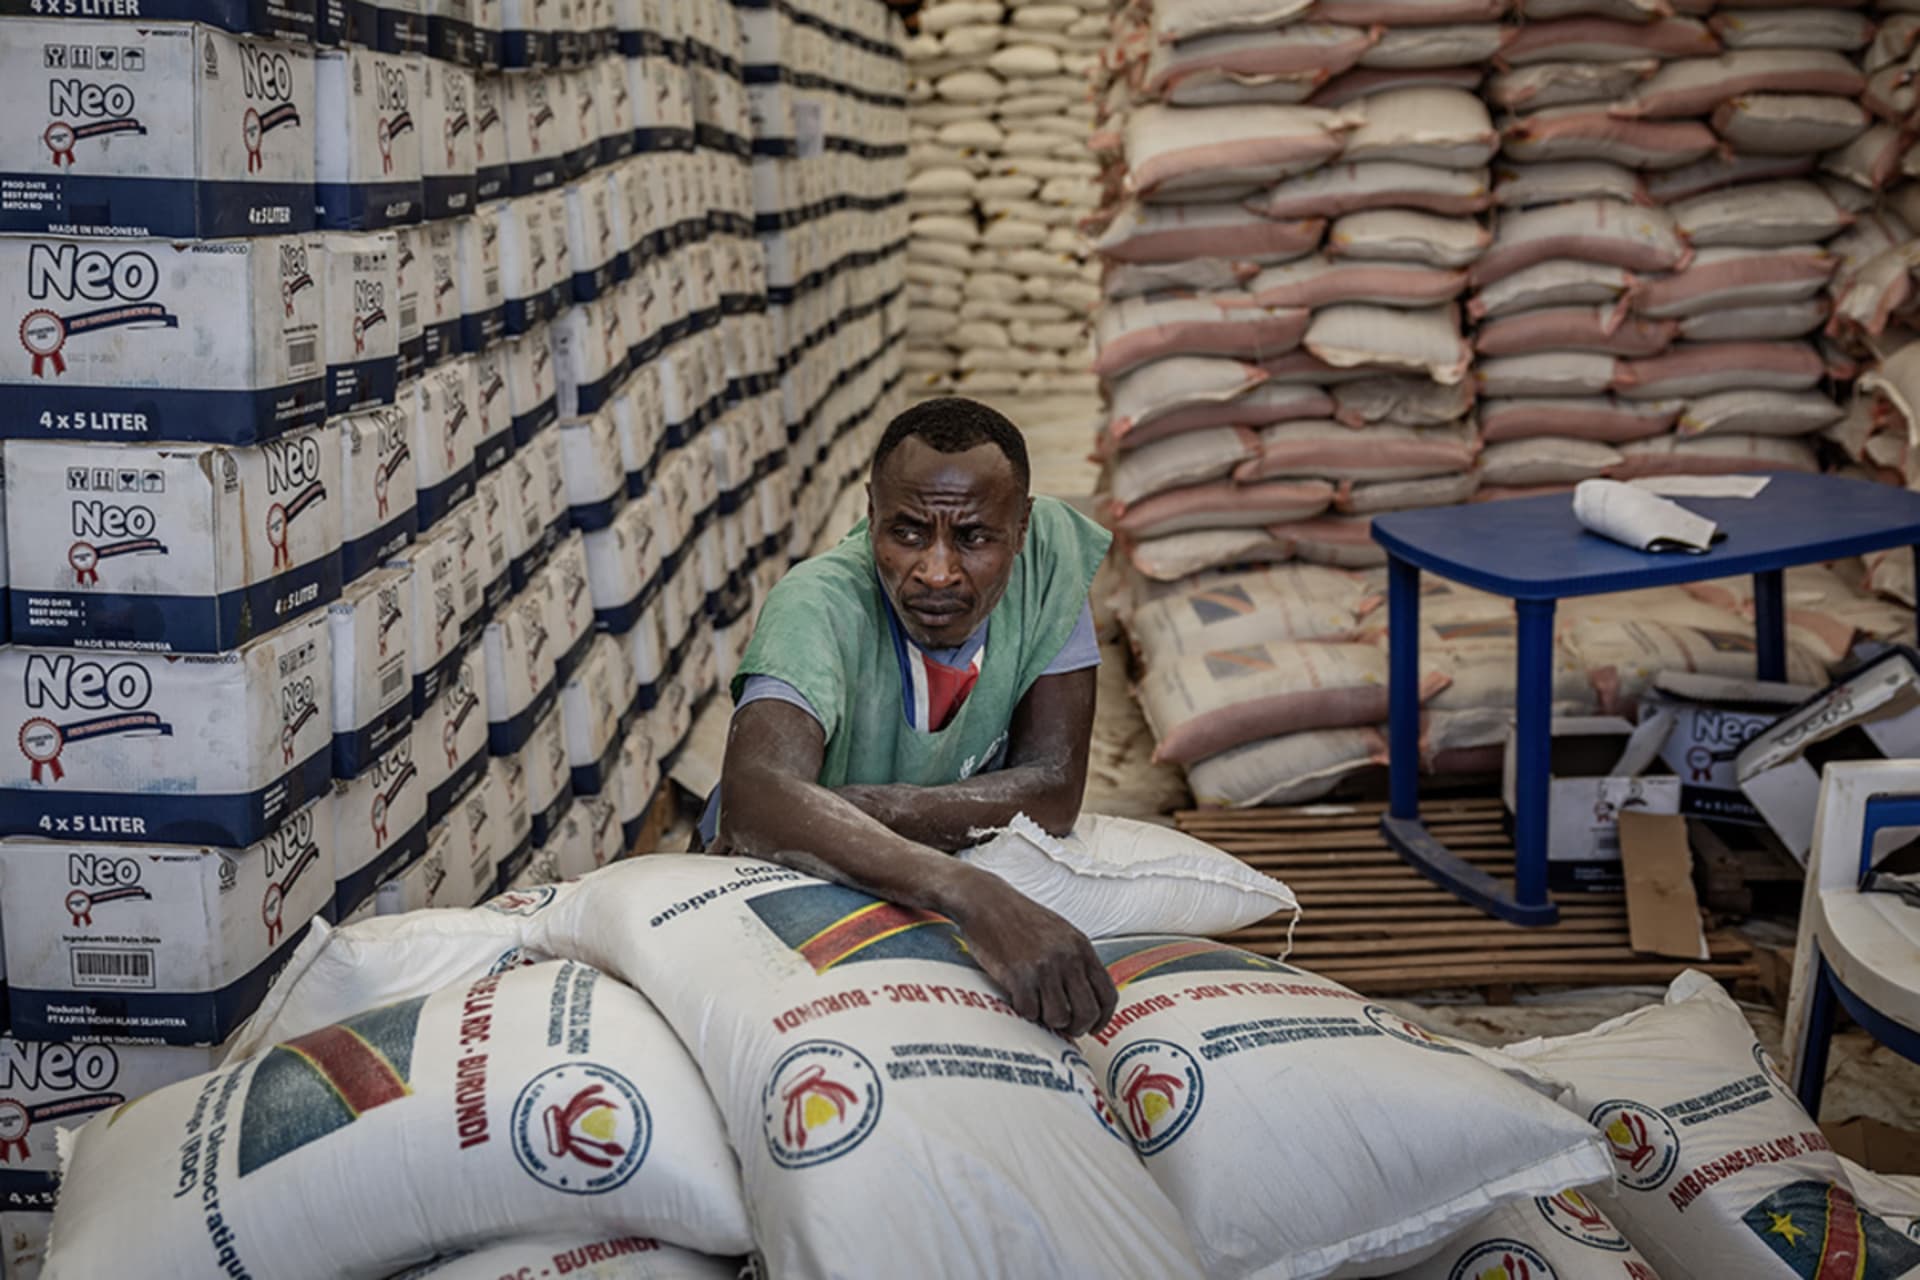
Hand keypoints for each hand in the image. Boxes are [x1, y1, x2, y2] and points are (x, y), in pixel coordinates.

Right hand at [947, 872, 1117, 1037]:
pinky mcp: (1019, 975)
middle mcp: (1067, 958)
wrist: (987, 902)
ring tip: (1038, 1007)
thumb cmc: (1020, 918)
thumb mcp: (1061, 933)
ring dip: (1048, 1020)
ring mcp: (1043, 967)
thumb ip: (1077, 961)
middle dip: (1077, 1027)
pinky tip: (1020, 997)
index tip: (1094, 1027)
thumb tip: (1087, 996)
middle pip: (1087, 1012)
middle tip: (1065, 1026)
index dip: (1103, 1018)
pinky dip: (1025, 1011)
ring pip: (1059, 1017)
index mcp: (1081, 947)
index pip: (1107, 995)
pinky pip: (1030, 1011)